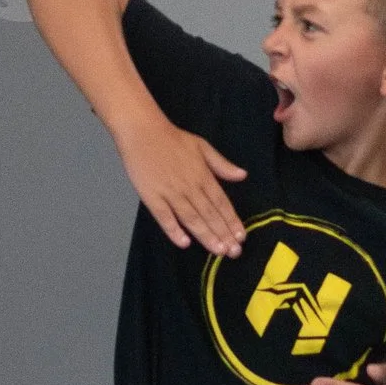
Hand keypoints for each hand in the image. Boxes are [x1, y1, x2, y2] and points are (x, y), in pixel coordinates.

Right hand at [114, 113, 246, 255]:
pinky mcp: (152, 197)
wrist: (143, 132)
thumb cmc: (173, 139)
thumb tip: (242, 175)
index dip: (232, 220)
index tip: (241, 236)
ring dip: (206, 236)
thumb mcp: (202, 146)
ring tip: (218, 251)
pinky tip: (184, 243)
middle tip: (234, 252)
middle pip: (209, 214)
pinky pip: (165, 217)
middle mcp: (190, 187)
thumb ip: (222, 165)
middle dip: (223, 234)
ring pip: (192, 218)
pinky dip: (174, 230)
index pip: (221, 202)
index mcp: (203, 176)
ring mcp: (170, 193)